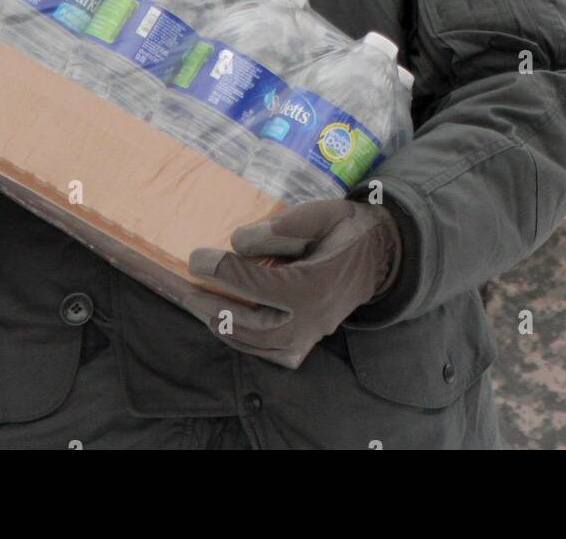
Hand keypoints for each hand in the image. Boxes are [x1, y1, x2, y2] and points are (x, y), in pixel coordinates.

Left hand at [183, 199, 401, 368]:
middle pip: (248, 325)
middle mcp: (311, 318)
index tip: (195, 257)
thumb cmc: (348, 230)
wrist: (381, 257)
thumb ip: (283, 227)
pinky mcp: (306, 343)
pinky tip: (221, 319)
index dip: (221, 270)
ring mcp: (309, 336)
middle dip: (210, 306)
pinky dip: (239, 338)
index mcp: (316, 284)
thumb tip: (238, 243)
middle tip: (183, 286)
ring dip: (219, 324)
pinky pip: (265, 351)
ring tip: (194, 302)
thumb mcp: (323, 214)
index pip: (256, 284)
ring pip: (253, 343)